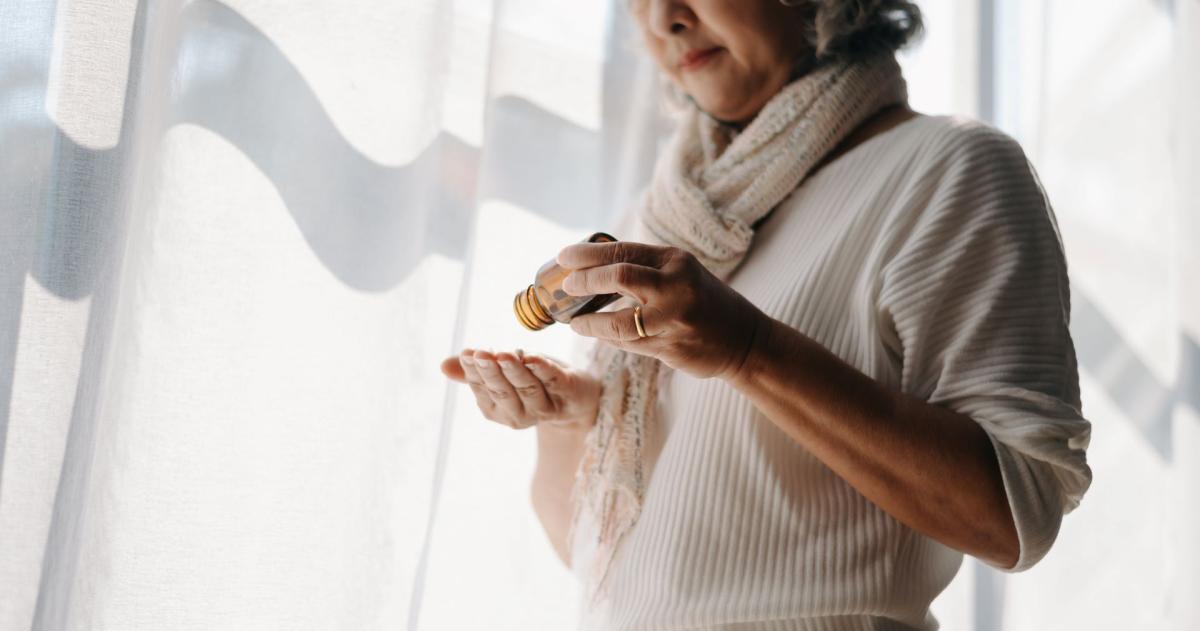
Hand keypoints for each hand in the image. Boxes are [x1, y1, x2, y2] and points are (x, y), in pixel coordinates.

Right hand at [440, 349, 601, 429]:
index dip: (474, 371)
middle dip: (491, 373)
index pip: (482, 390)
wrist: (576, 396)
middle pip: (503, 393)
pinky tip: (531, 357)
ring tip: (503, 354)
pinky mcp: (568, 393)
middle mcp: (520, 415)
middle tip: (480, 354)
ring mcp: (545, 408)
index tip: (468, 353)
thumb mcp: (502, 372)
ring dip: (515, 371)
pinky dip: (542, 369)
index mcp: (499, 410)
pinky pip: (554, 382)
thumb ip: (474, 371)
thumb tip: (443, 366)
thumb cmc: (533, 380)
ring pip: (528, 389)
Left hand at [556, 241, 765, 380]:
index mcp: (675, 260)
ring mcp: (674, 318)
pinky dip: (609, 339)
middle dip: (585, 281)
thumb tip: (591, 269)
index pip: (623, 251)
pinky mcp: (671, 346)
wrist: (744, 339)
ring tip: (575, 322)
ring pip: (618, 320)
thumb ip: (645, 269)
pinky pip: (628, 343)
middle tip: (567, 287)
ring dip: (590, 322)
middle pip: (619, 276)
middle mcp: (676, 285)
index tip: (563, 257)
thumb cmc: (705, 302)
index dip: (587, 254)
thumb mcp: (681, 274)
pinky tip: (598, 335)